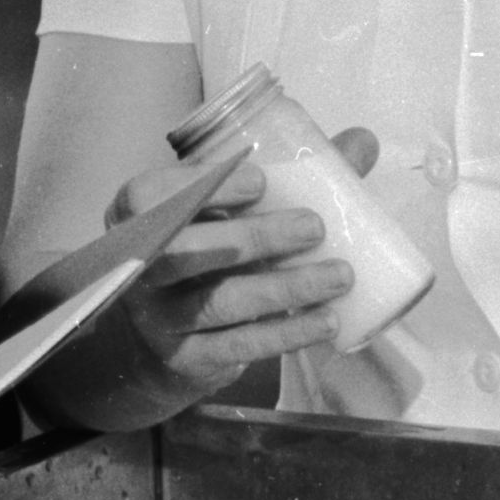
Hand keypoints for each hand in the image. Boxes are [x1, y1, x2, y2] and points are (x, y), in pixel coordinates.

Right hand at [108, 127, 378, 401]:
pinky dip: (285, 334)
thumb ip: (291, 176)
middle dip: (253, 237)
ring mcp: (157, 317)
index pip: (151, 196)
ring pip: (219, 302)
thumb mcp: (227, 208)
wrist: (167, 334)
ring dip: (284, 288)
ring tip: (340, 276)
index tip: (261, 181)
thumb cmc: (208, 249)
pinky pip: (236, 346)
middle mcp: (137, 267)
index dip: (203, 187)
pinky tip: (325, 321)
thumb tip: (361, 141)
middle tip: (315, 227)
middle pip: (184, 251)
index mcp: (137, 215)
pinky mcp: (184, 358)